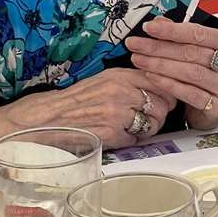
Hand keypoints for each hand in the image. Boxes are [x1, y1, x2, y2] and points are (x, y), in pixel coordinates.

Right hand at [0, 67, 175, 147]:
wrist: (48, 117)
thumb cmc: (78, 99)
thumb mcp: (105, 79)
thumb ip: (131, 80)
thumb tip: (161, 84)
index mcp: (120, 75)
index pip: (160, 81)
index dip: (169, 93)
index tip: (169, 99)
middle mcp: (120, 92)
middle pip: (161, 105)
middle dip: (160, 115)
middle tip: (151, 118)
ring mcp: (116, 114)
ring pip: (152, 124)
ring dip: (148, 129)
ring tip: (135, 127)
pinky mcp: (110, 134)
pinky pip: (135, 140)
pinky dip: (131, 141)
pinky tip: (119, 136)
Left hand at [127, 18, 217, 129]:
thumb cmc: (212, 74)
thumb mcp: (201, 51)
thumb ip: (182, 35)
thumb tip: (160, 21)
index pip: (199, 33)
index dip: (172, 30)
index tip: (149, 28)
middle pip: (192, 52)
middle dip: (159, 47)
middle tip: (136, 44)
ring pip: (190, 72)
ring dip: (160, 65)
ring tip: (139, 60)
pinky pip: (190, 94)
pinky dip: (168, 84)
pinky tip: (152, 77)